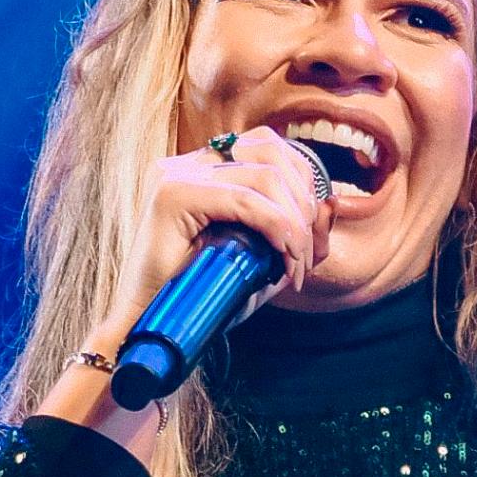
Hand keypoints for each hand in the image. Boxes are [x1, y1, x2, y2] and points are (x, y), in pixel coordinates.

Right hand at [99, 126, 336, 338]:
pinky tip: (285, 260)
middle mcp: (186, 163)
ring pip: (265, 174)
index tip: (311, 234)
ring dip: (295, 219)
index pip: (267, 148)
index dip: (303, 183)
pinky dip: (278, 229)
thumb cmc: (196, 299)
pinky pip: (245, 201)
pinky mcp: (171, 196)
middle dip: (305, 201)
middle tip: (307, 252)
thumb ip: (290, 233)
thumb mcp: (255, 261)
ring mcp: (176, 175)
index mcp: (201, 169)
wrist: (145, 328)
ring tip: (296, 261)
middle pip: (272, 150)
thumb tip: (332, 206)